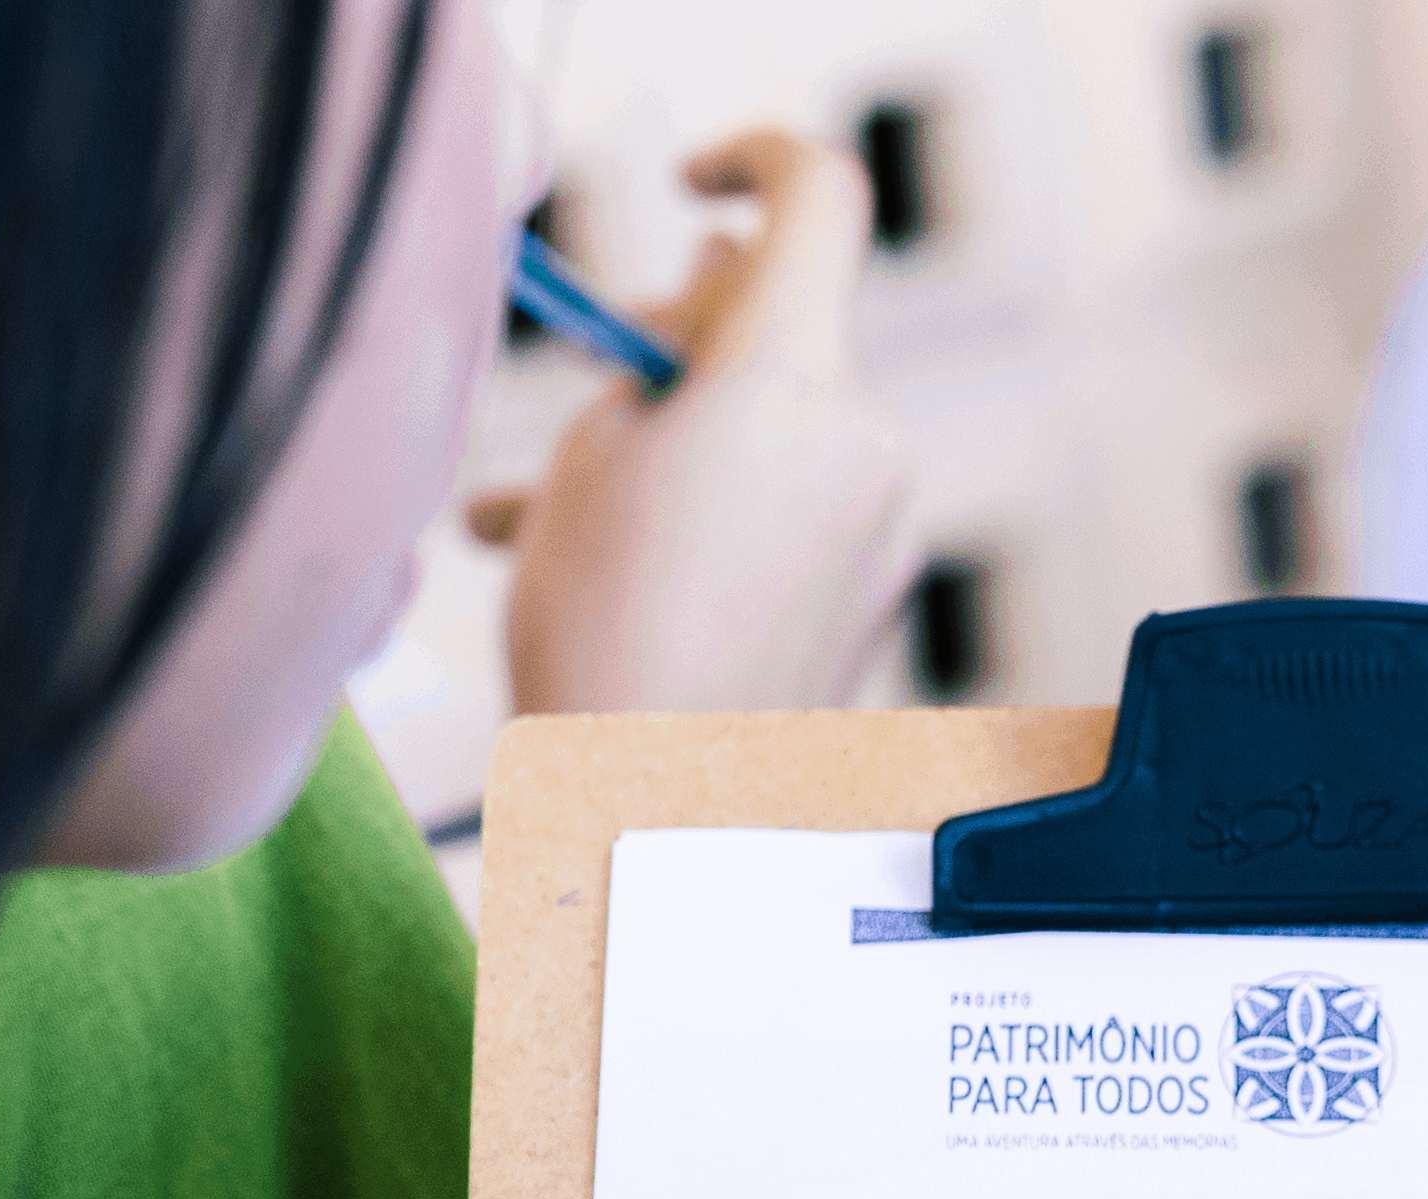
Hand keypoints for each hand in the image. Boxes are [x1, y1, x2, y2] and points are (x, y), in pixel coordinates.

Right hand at [469, 131, 918, 714]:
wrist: (660, 808)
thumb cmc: (599, 627)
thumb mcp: (589, 455)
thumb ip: (658, 355)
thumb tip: (713, 304)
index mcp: (790, 377)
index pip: (817, 198)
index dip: (754, 160)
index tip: (696, 182)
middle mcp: (863, 437)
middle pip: (785, 322)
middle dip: (682, 333)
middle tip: (590, 377)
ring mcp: (883, 520)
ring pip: (775, 425)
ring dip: (675, 441)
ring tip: (543, 511)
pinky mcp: (876, 589)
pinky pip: (793, 508)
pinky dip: (714, 511)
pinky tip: (612, 568)